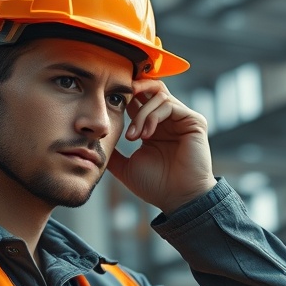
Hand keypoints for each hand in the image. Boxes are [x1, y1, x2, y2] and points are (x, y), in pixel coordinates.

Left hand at [106, 79, 214, 214]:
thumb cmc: (155, 185)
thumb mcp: (125, 166)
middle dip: (134, 88)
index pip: (140, 99)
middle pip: (152, 87)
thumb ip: (113, 152)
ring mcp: (182, 119)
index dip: (125, 96)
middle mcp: (169, 119)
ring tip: (134, 136)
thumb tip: (92, 145)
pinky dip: (153, 117)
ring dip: (141, 114)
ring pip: (158, 96)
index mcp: (153, 127)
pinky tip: (146, 135)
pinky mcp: (194, 121)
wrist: (177, 199)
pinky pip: (169, 105)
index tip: (109, 102)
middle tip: (120, 99)